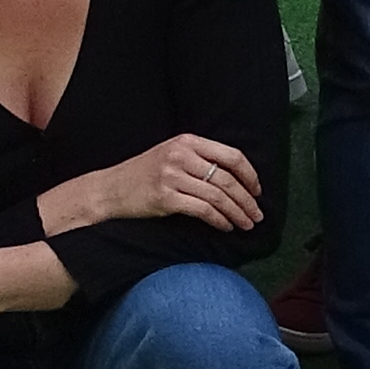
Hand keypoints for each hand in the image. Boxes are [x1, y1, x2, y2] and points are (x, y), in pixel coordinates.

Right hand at [46, 133, 262, 236]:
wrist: (111, 189)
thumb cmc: (145, 174)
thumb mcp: (172, 155)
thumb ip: (199, 159)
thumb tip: (236, 178)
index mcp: (187, 141)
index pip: (231, 155)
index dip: (250, 175)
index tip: (258, 191)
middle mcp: (181, 155)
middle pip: (227, 178)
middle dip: (247, 199)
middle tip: (257, 215)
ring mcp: (172, 176)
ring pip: (217, 195)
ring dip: (237, 213)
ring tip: (246, 224)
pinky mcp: (165, 197)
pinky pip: (202, 210)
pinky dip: (219, 220)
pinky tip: (226, 227)